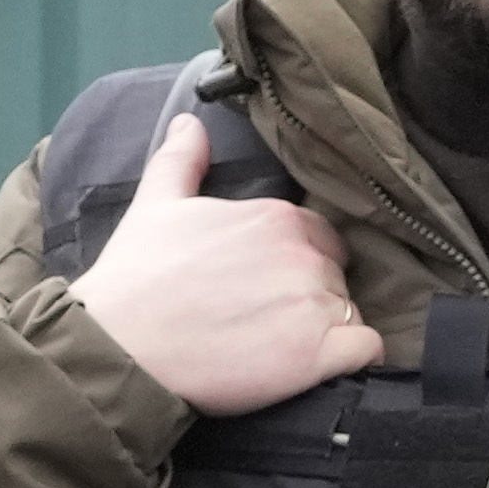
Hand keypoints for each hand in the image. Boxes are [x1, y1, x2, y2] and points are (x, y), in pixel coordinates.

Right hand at [74, 109, 376, 417]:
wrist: (120, 346)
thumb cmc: (135, 276)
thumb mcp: (155, 203)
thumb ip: (182, 160)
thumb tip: (190, 122)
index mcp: (276, 216)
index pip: (319, 236)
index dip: (301, 262)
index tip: (270, 286)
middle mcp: (303, 254)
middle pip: (337, 276)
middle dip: (313, 297)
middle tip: (270, 322)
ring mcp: (313, 304)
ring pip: (352, 312)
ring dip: (330, 330)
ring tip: (283, 349)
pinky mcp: (319, 354)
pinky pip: (368, 348)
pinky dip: (353, 357)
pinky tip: (320, 365)